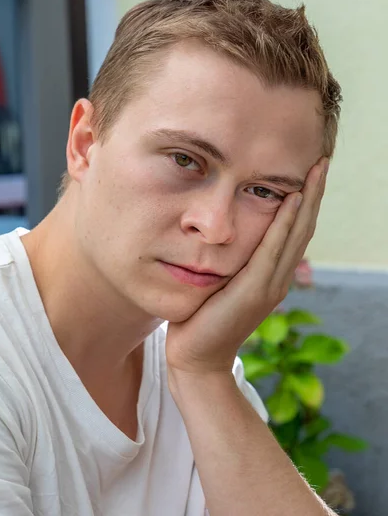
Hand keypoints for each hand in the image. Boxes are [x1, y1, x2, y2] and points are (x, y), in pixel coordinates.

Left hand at [166, 157, 327, 376]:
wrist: (197, 357)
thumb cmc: (202, 318)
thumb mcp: (222, 282)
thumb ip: (232, 261)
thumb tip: (226, 234)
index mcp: (272, 275)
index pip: (295, 231)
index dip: (306, 201)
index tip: (310, 172)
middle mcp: (278, 277)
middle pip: (303, 228)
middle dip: (314, 193)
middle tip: (322, 162)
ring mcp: (270, 284)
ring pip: (296, 234)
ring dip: (308, 200)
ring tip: (315, 171)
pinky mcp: (255, 290)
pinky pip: (273, 249)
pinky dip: (285, 223)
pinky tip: (292, 199)